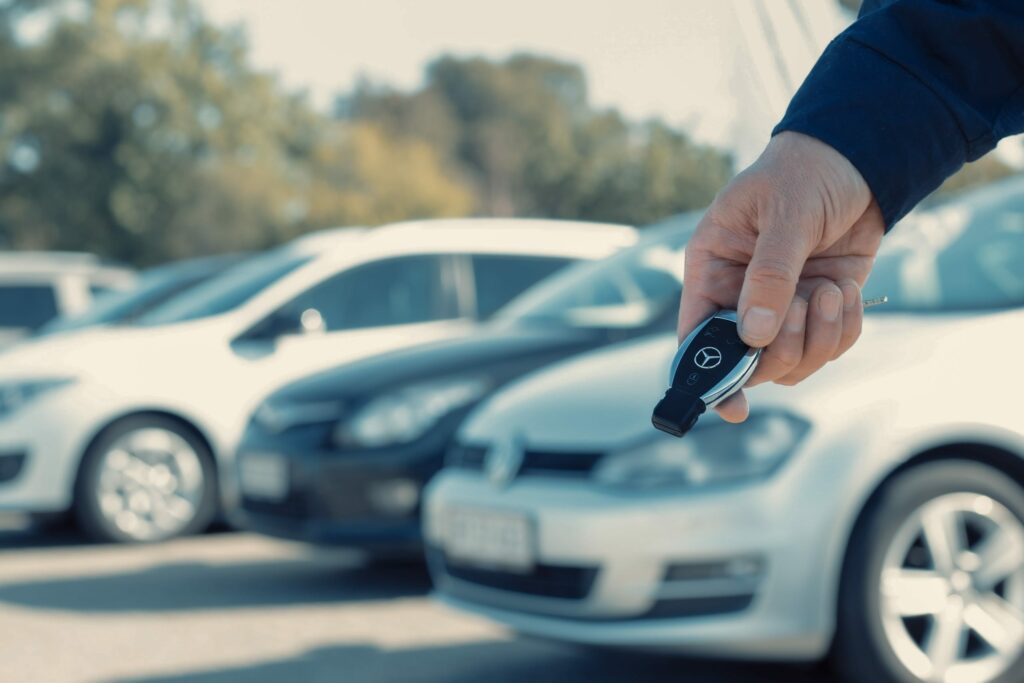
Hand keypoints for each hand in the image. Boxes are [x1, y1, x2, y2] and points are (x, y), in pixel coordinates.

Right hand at [678, 131, 884, 421]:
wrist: (857, 157)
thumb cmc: (804, 173)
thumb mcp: (785, 214)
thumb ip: (770, 274)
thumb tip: (754, 336)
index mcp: (712, 270)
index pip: (696, 337)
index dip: (706, 377)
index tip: (733, 406)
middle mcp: (740, 296)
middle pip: (748, 361)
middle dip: (781, 346)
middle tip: (805, 303)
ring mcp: (782, 306)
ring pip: (791, 363)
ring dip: (818, 338)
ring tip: (830, 290)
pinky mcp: (819, 309)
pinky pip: (828, 347)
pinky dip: (843, 329)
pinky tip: (847, 292)